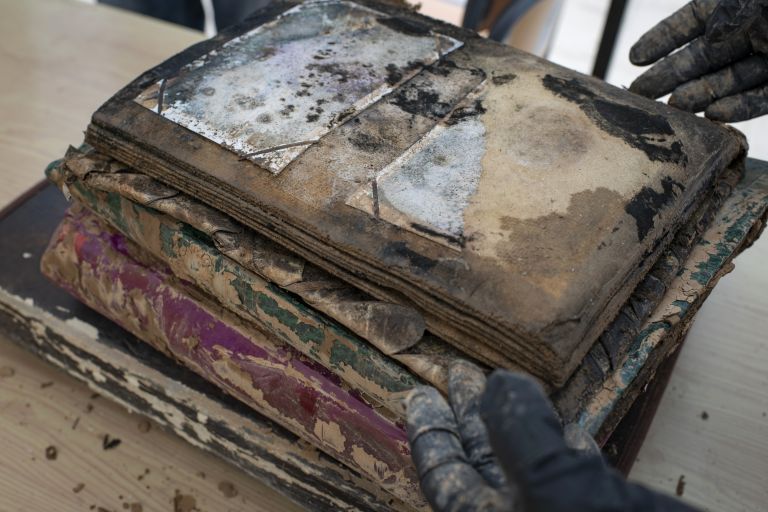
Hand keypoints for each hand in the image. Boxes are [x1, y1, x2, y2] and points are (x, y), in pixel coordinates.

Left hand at [405, 360, 699, 510]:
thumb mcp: (548, 481)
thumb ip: (519, 429)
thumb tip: (499, 382)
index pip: (441, 469)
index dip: (430, 428)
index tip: (421, 392)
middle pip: (479, 459)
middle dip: (472, 413)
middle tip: (463, 372)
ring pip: (524, 463)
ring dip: (520, 423)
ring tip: (512, 385)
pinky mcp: (596, 510)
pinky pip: (568, 477)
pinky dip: (566, 448)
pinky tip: (571, 428)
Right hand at [629, 0, 767, 121]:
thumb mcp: (756, 1)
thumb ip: (732, 15)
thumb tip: (710, 34)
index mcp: (738, 7)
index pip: (693, 22)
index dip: (662, 39)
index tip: (635, 58)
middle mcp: (750, 33)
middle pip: (702, 58)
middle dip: (669, 76)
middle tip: (639, 94)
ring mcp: (766, 60)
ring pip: (727, 82)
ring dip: (699, 95)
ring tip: (674, 106)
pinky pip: (759, 99)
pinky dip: (739, 107)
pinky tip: (714, 114)